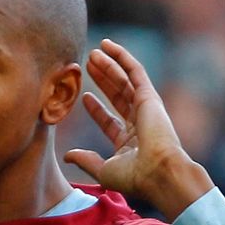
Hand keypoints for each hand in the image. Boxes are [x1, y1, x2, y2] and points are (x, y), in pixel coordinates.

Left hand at [63, 39, 213, 220]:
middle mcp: (140, 124)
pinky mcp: (149, 97)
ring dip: (110, 65)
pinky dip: (123, 58)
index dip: (96, 110)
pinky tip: (110, 47)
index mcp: (131, 143)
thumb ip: (85, 160)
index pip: (110, 121)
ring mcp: (146, 109)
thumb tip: (67, 156)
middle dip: (102, 80)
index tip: (84, 97)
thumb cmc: (134, 177)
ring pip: (124, 81)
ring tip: (93, 53)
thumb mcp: (103, 170)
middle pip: (117, 96)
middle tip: (88, 65)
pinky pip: (135, 72)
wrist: (158, 173)